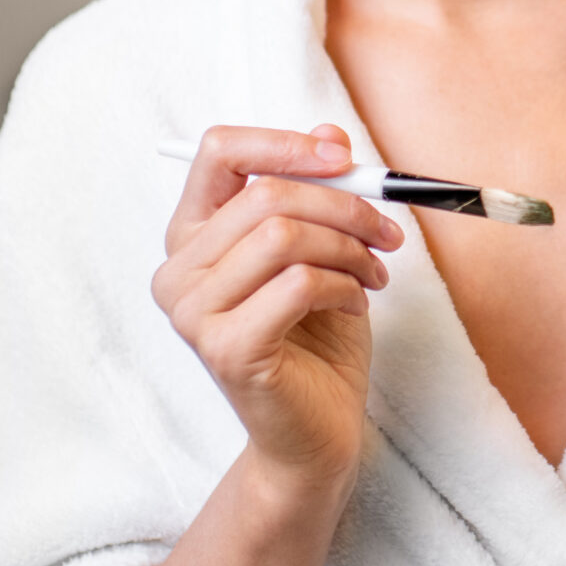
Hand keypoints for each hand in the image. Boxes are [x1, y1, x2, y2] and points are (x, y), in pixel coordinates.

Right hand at [153, 124, 403, 494]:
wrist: (317, 434)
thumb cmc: (316, 340)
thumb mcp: (323, 252)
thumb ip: (317, 192)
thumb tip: (330, 131)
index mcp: (192, 236)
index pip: (219, 152)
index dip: (284, 142)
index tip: (344, 157)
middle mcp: (178, 272)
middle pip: (264, 194)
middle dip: (343, 204)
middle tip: (386, 232)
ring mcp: (194, 314)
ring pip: (284, 236)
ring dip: (349, 247)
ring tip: (375, 272)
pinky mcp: (227, 349)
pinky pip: (298, 284)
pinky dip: (345, 285)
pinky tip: (357, 304)